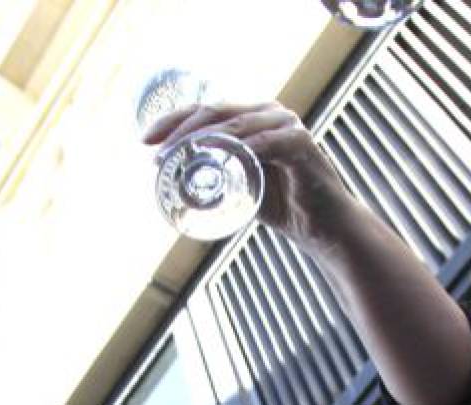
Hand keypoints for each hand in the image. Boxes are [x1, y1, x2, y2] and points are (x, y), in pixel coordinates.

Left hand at [144, 101, 356, 249]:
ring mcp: (286, 125)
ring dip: (200, 140)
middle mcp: (269, 113)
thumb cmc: (285, 206)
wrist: (325, 227)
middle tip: (155, 152)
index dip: (172, 121)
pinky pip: (263, 143)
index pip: (207, 112)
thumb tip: (177, 185)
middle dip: (179, 129)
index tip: (145, 140)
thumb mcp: (243, 187)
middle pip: (215, 112)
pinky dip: (239, 149)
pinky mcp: (299, 142)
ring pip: (234, 125)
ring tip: (175, 158)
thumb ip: (219, 177)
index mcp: (254, 118)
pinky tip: (217, 158)